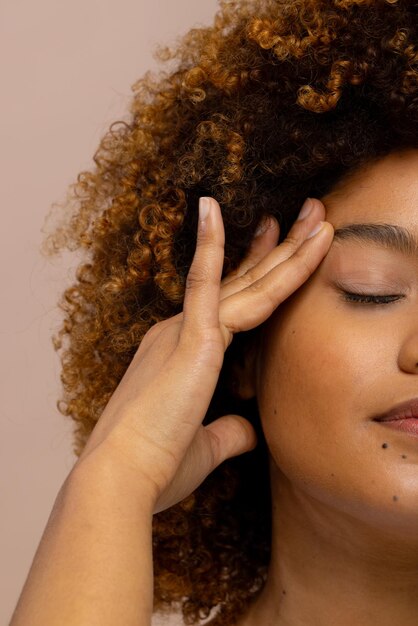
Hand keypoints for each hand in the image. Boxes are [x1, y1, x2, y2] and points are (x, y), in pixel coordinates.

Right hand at [74, 196, 332, 512]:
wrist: (123, 478)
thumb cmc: (156, 465)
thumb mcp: (205, 446)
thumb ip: (228, 432)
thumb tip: (248, 431)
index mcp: (184, 352)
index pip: (231, 302)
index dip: (258, 270)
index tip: (278, 242)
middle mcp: (182, 331)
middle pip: (245, 282)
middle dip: (283, 247)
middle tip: (310, 214)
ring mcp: (187, 330)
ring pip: (248, 281)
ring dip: (286, 245)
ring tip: (315, 209)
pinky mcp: (190, 338)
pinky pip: (210, 283)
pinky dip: (214, 246)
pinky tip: (213, 207)